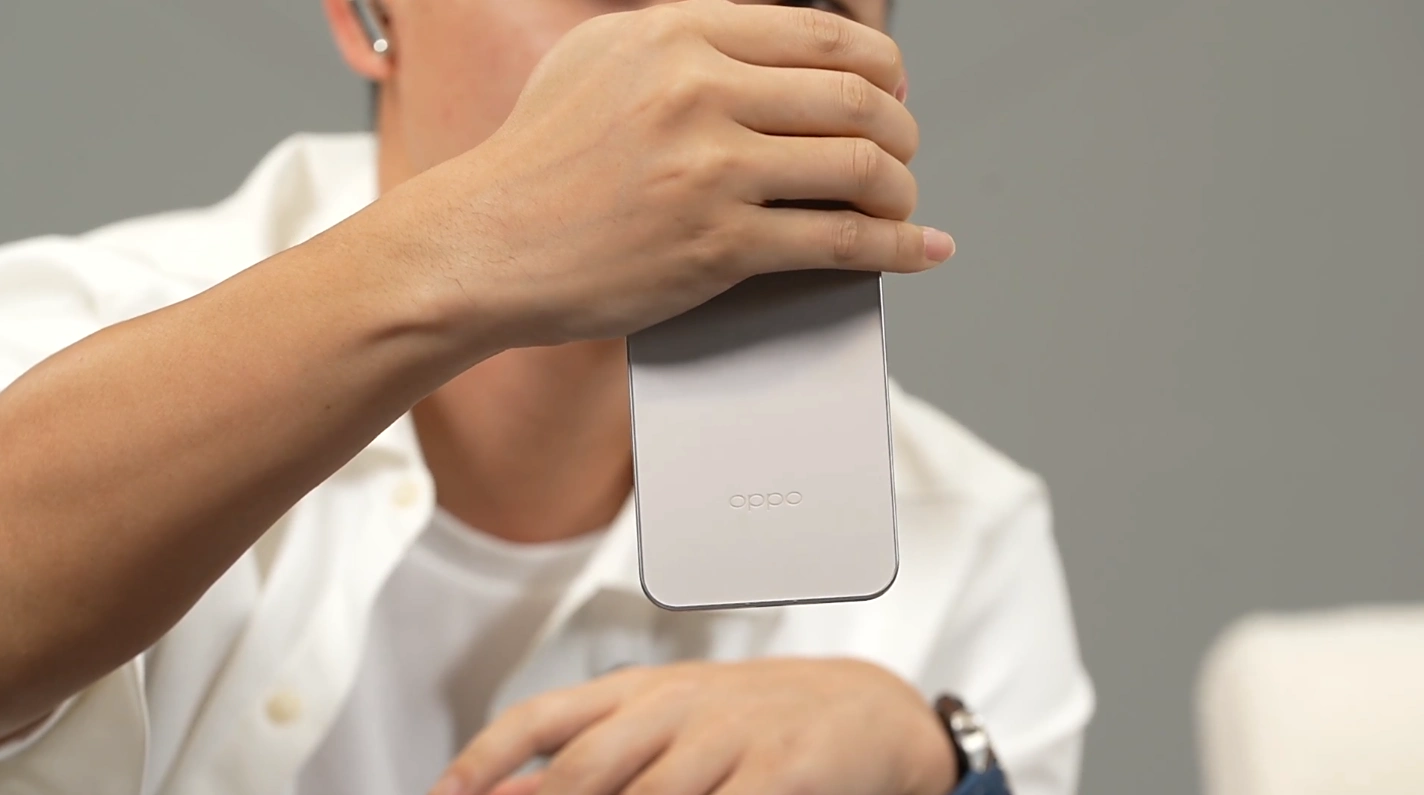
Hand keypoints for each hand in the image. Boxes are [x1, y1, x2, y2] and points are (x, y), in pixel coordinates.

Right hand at [362, 0, 952, 350]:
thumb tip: (764, 45)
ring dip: (902, 188)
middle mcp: (699, 90)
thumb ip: (681, 39)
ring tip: (903, 203)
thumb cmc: (536, 159)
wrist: (484, 245)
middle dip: (901, 127)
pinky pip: (839, 241)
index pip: (822, 33)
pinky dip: (896, 248)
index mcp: (677, 33)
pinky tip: (919, 251)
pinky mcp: (717, 245)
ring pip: (859, 166)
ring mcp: (711, 169)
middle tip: (904, 150)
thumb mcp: (599, 59)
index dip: (882, 64)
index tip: (894, 90)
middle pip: (855, 96)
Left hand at [431, 659, 957, 794]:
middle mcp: (676, 707)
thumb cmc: (750, 723)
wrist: (864, 709)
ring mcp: (730, 736)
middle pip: (585, 769)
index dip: (484, 760)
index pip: (542, 717)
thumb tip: (498, 793)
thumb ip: (590, 758)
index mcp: (639, 692)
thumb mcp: (667, 726)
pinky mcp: (781, 770)